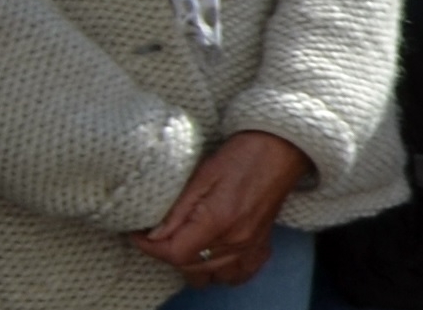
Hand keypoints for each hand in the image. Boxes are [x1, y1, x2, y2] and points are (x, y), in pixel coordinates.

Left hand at [131, 130, 309, 287]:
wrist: (284, 147)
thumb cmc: (243, 154)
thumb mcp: (202, 175)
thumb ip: (177, 210)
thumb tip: (153, 236)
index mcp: (218, 220)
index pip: (174, 253)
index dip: (150, 247)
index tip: (138, 234)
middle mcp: (236, 240)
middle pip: (190, 268)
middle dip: (168, 254)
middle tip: (159, 234)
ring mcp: (251, 245)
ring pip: (212, 275)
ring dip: (193, 265)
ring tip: (185, 245)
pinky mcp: (262, 243)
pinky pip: (240, 274)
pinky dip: (224, 272)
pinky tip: (215, 256)